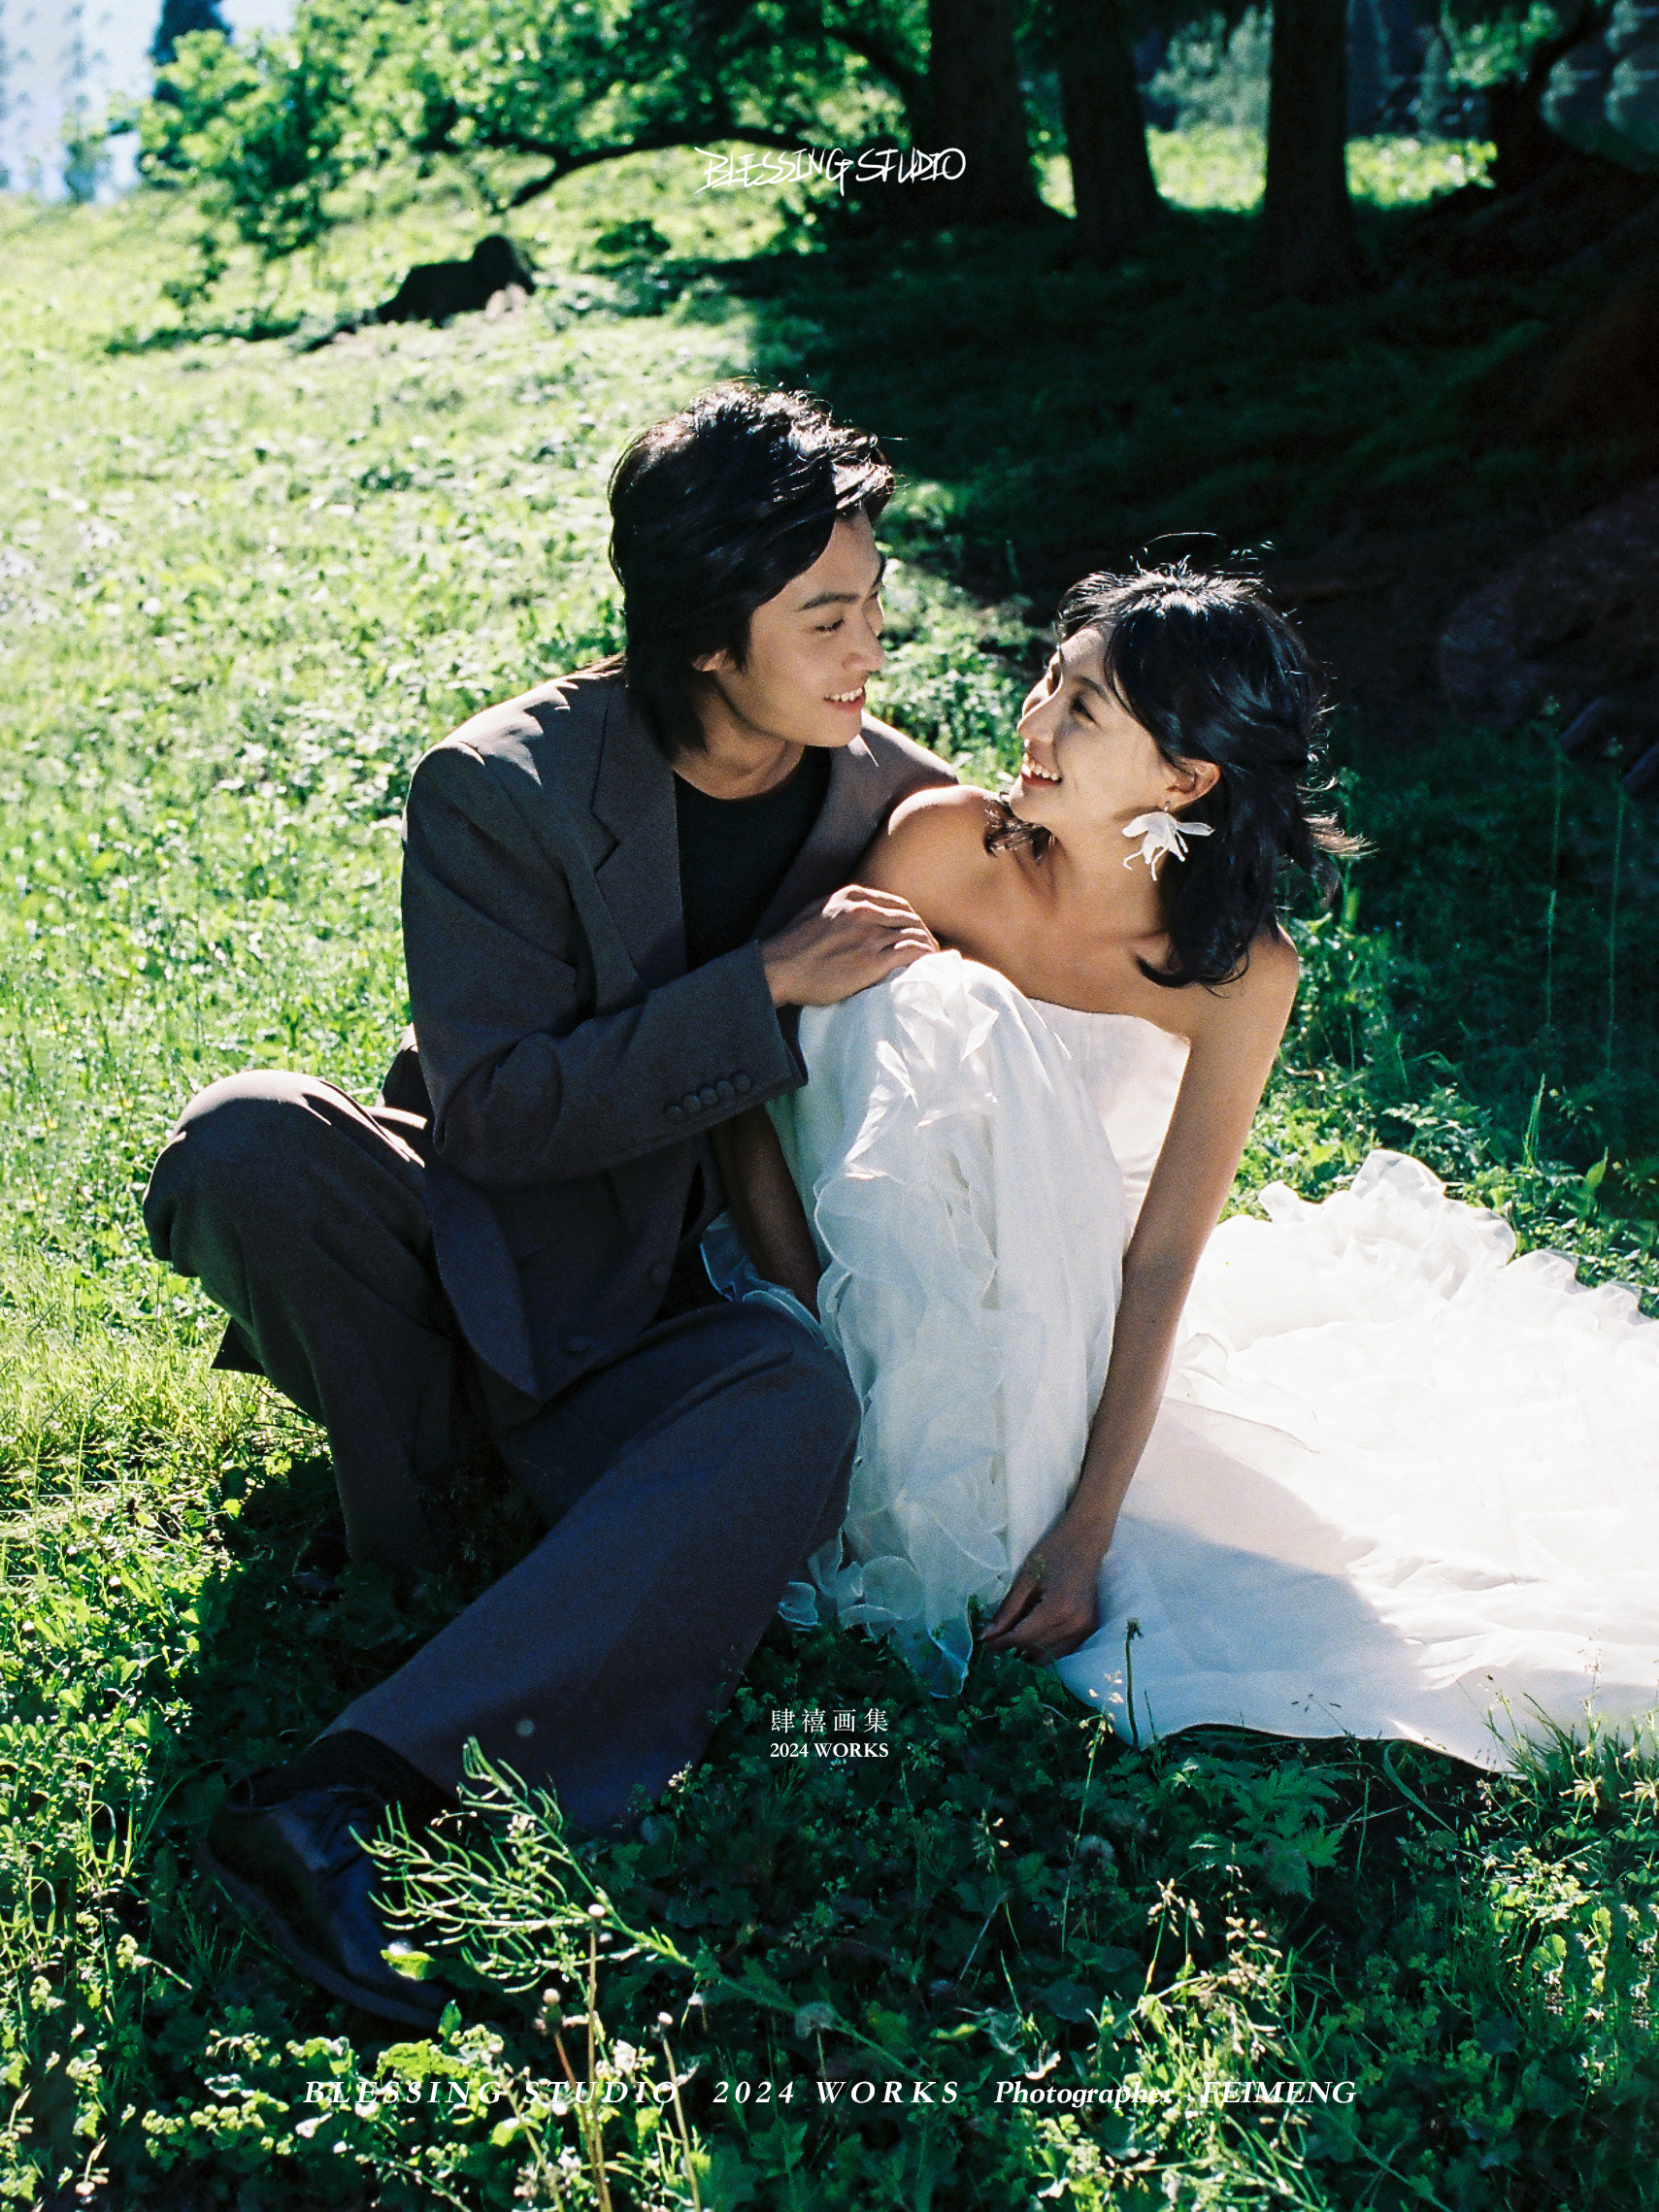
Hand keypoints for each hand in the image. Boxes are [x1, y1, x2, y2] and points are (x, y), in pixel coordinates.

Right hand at [761, 884, 937, 1007]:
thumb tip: (853, 915)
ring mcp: (869, 935)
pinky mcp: (871, 960)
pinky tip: (929, 963)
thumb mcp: (815, 912)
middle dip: (923, 932)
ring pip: (913, 934)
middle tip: (930, 946)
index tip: (915, 930)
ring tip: (934, 957)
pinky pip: (910, 953)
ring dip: (928, 945)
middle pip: (908, 918)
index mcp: (851, 898)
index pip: (895, 904)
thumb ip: (839, 910)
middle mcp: (864, 912)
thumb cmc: (791, 945)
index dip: (910, 918)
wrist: (778, 968)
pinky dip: (924, 956)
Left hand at [979, 1516, 1108, 1662]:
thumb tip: (987, 1635)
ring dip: (1028, 1652)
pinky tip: (1032, 1638)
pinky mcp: (1089, 1630)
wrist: (1084, 1543)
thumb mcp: (1025, 1579)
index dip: (1000, 1644)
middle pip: (1034, 1649)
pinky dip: (1045, 1649)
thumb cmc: (1052, 1554)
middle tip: (994, 1640)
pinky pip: (1062, 1651)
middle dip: (1012, 1648)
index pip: (1023, 1638)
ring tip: (1012, 1640)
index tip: (983, 1645)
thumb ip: (1007, 1610)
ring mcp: (1085, 1629)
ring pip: (1049, 1655)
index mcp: (1057, 1608)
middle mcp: (1075, 1624)